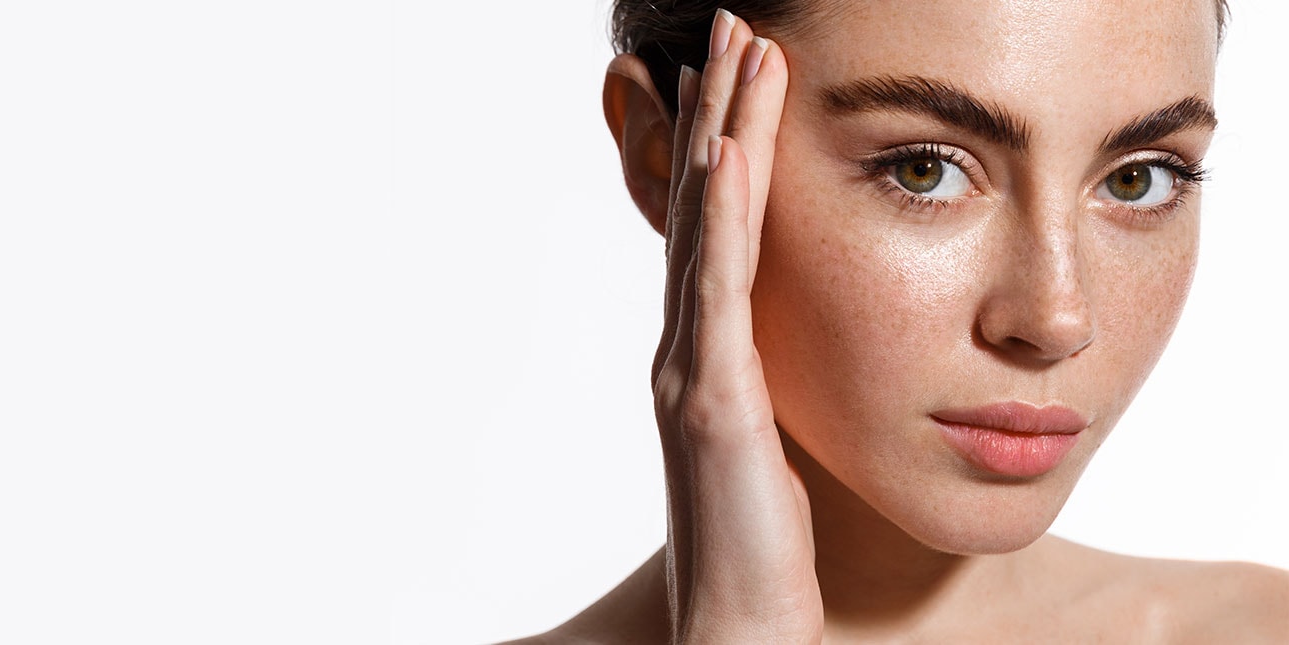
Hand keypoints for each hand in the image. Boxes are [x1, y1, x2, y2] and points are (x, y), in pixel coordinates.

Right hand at [653, 10, 823, 643]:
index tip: (746, 68)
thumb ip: (782, 384)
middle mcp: (689, 347)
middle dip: (718, 108)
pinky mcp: (714, 402)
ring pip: (707, 229)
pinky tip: (733, 154)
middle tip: (730, 24)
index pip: (719, 225)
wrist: (740, 627)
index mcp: (710, 353)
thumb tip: (813, 345)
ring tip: (738, 52)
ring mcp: (693, 370)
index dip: (727, 139)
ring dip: (723, 134)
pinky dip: (724, 218)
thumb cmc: (767, 546)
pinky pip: (721, 294)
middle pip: (702, 204)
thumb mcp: (783, 440)